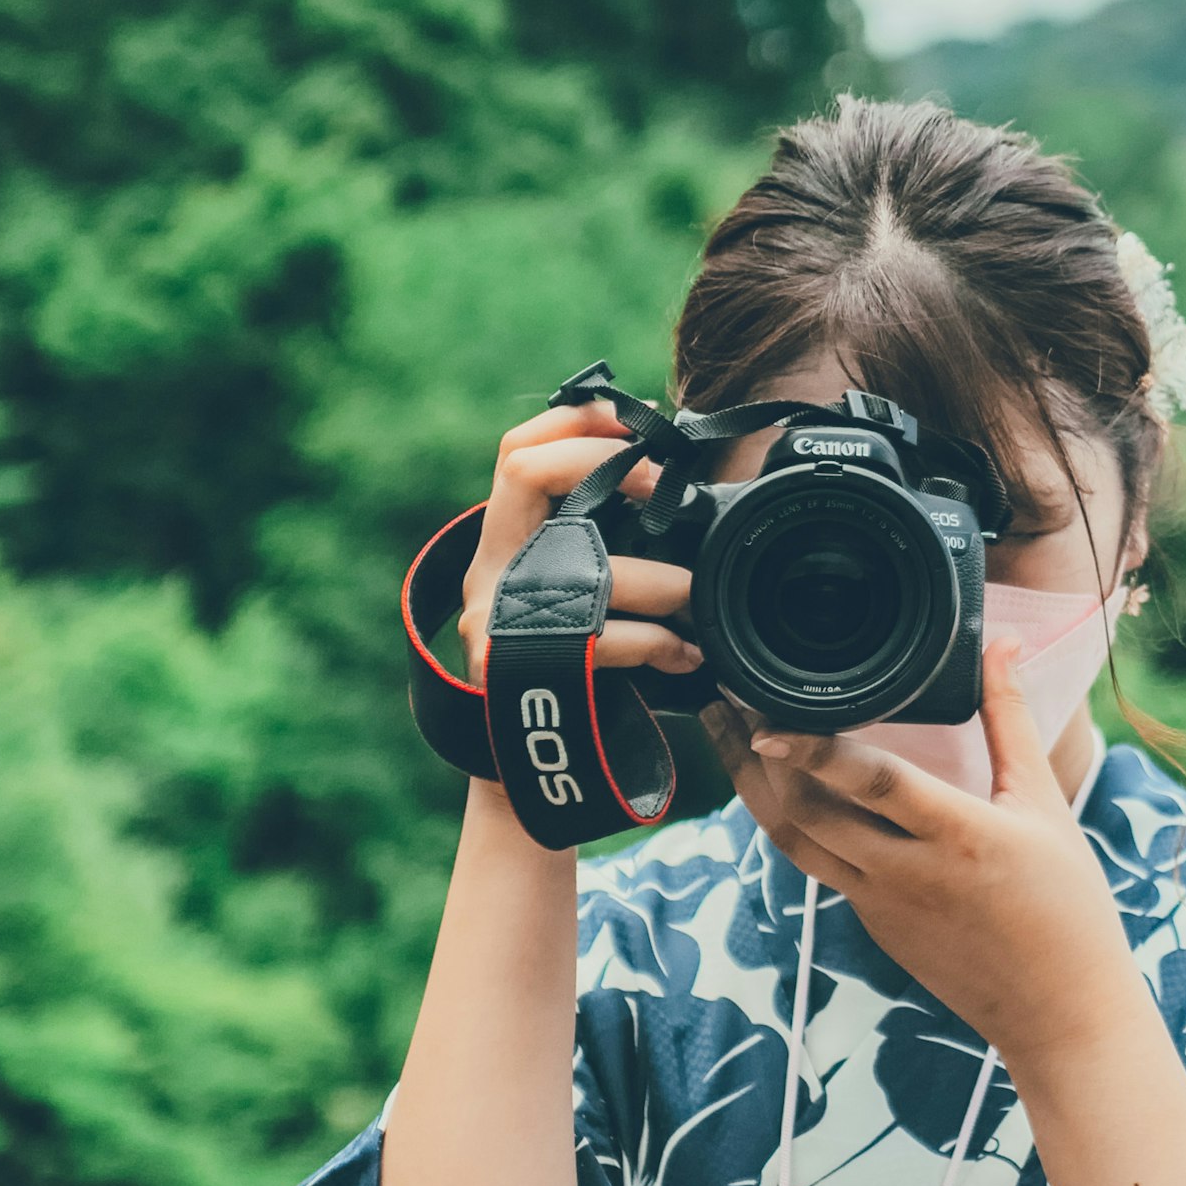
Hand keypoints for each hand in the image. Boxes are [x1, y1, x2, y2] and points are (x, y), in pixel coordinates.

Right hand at [455, 398, 702, 700]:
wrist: (527, 767)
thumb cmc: (565, 669)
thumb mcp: (562, 594)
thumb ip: (591, 545)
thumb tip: (669, 488)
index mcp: (500, 543)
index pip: (516, 453)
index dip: (571, 422)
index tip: (632, 418)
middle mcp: (487, 572)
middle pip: (523, 471)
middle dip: (600, 460)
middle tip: (662, 483)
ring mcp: (497, 618)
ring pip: (585, 566)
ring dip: (661, 580)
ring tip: (698, 597)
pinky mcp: (520, 665)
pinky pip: (603, 637)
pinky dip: (657, 642)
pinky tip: (687, 656)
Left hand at [717, 641, 1132, 1075]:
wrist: (1059, 1013)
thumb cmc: (1067, 906)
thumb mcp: (1044, 804)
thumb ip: (1010, 720)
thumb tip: (1002, 644)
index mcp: (958, 836)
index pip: (871, 783)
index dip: (813, 749)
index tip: (765, 719)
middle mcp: (908, 874)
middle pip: (810, 814)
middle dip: (758, 760)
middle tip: (729, 704)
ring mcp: (883, 907)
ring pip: (799, 845)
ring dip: (757, 794)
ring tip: (729, 743)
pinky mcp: (874, 928)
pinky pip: (823, 868)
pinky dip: (797, 827)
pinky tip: (785, 793)